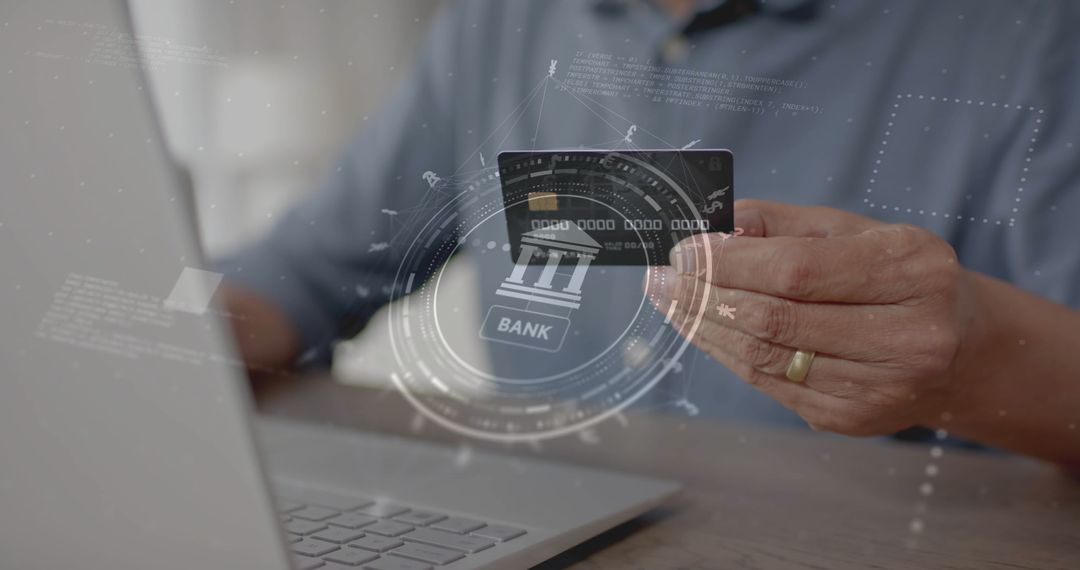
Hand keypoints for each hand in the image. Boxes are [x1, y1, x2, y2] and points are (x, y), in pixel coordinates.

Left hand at [647, 199, 984, 435]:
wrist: (960, 350)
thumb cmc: (899, 276)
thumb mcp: (856, 230)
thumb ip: (783, 223)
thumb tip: (714, 226)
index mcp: (912, 272)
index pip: (796, 271)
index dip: (728, 264)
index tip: (683, 252)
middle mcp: (906, 336)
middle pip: (775, 319)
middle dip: (704, 296)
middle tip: (662, 279)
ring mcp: (880, 387)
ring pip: (765, 357)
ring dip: (705, 327)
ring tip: (671, 301)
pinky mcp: (852, 419)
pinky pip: (769, 385)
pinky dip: (726, 354)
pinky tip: (703, 330)